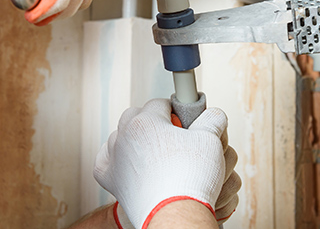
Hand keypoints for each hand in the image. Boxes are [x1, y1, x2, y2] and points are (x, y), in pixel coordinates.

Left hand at [94, 99, 229, 228]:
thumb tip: (214, 115)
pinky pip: (105, 161)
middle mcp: (124, 136)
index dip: (175, 110)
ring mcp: (115, 157)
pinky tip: (128, 162)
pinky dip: (115, 159)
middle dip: (153, 121)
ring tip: (155, 152)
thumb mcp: (210, 141)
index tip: (183, 119)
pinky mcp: (111, 178)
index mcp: (145, 121)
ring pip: (121, 137)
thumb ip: (212, 121)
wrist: (175, 215)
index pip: (160, 104)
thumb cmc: (191, 178)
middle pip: (136, 116)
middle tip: (171, 135)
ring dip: (135, 139)